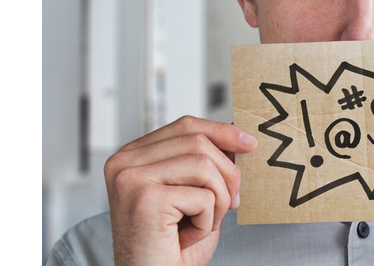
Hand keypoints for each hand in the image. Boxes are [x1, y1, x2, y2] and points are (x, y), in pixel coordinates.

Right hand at [104, 115, 256, 265]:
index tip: (249, 143)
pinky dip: (207, 220)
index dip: (222, 132)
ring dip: (218, 200)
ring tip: (205, 222)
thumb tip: (238, 136)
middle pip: (198, 141)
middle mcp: (124, 162)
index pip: (185, 126)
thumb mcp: (193, 193)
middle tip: (231, 203)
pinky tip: (188, 235)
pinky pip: (202, 196)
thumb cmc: (173, 247)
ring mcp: (131, 178)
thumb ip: (205, 161)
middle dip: (227, 174)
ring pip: (204, 165)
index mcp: (133, 156)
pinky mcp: (144, 198)